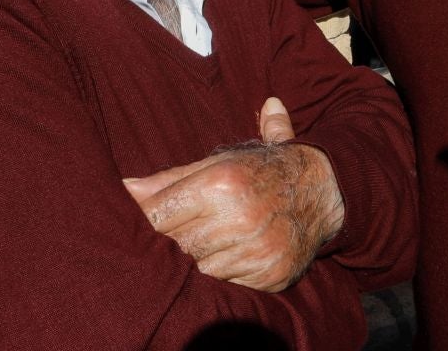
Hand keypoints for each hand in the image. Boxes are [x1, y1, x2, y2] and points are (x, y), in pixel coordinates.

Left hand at [122, 97, 343, 291]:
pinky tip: (229, 258)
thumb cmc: (259, 171)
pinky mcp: (270, 274)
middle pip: (177, 246)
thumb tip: (124, 189)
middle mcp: (239, 217)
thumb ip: (170, 179)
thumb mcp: (217, 163)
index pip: (159, 215)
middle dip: (171, 243)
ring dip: (197, 262)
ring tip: (204, 246)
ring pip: (200, 271)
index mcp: (220, 183)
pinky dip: (224, 275)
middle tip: (175, 235)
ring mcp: (256, 250)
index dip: (144, 222)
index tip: (136, 225)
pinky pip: (229, 285)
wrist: (323, 188)